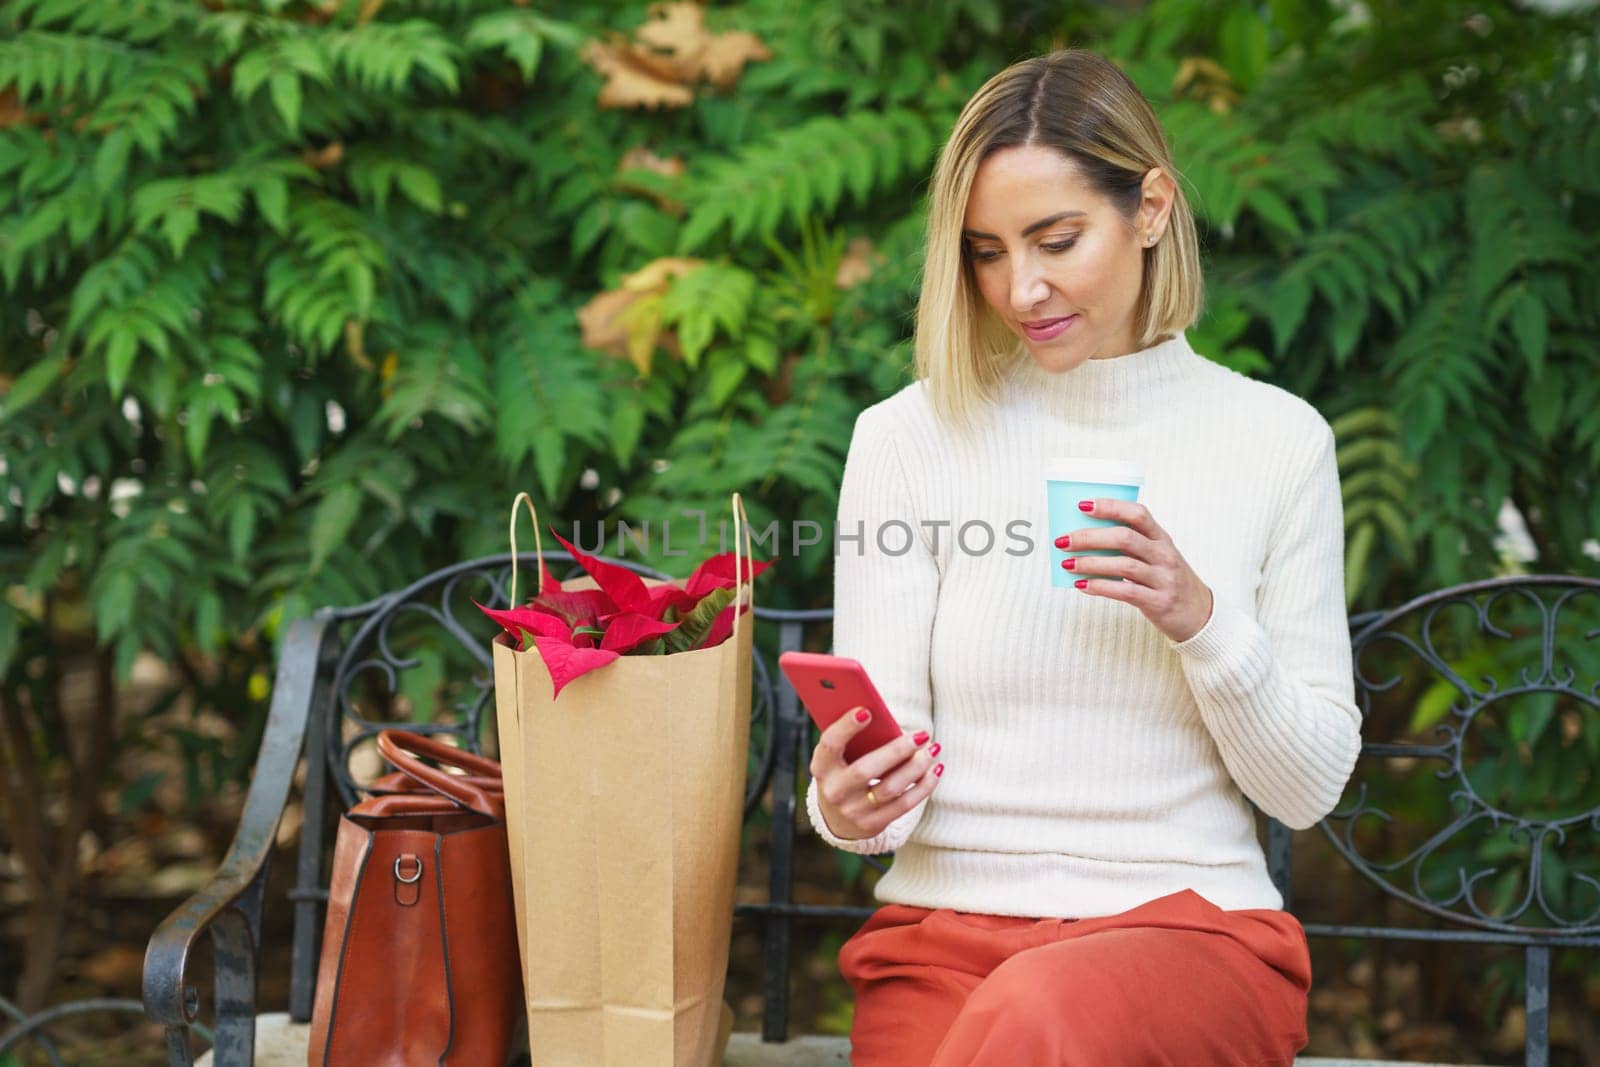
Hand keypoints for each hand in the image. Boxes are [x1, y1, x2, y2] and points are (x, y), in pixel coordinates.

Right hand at [810, 708, 941, 840]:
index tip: (866, 711)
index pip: (830, 745)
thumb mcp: (840, 757)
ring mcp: (852, 811)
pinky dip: (923, 786)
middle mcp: (834, 792)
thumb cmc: (844, 771)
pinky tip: (935, 770)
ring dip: (915, 768)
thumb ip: (856, 739)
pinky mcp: (872, 824)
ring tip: (933, 749)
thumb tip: (889, 722)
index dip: (845, 728)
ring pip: (889, 788)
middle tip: (922, 734)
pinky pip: (903, 805)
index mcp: (821, 767)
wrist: (836, 818)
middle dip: (896, 751)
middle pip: (865, 770)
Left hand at [1057, 498, 1213, 643]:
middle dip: (1089, 537)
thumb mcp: (1157, 557)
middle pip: (1124, 538)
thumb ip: (1130, 546)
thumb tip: (1083, 539)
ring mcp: (1163, 578)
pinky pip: (1125, 592)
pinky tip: (1082, 586)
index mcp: (1162, 538)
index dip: (1110, 507)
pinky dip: (1100, 587)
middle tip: (1063, 540)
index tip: (1082, 505)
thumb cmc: (1168, 580)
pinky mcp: (1159, 602)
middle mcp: (1164, 555)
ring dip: (1090, 563)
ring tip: (1066, 564)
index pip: (1137, 514)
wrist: (1201, 615)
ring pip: (1123, 565)